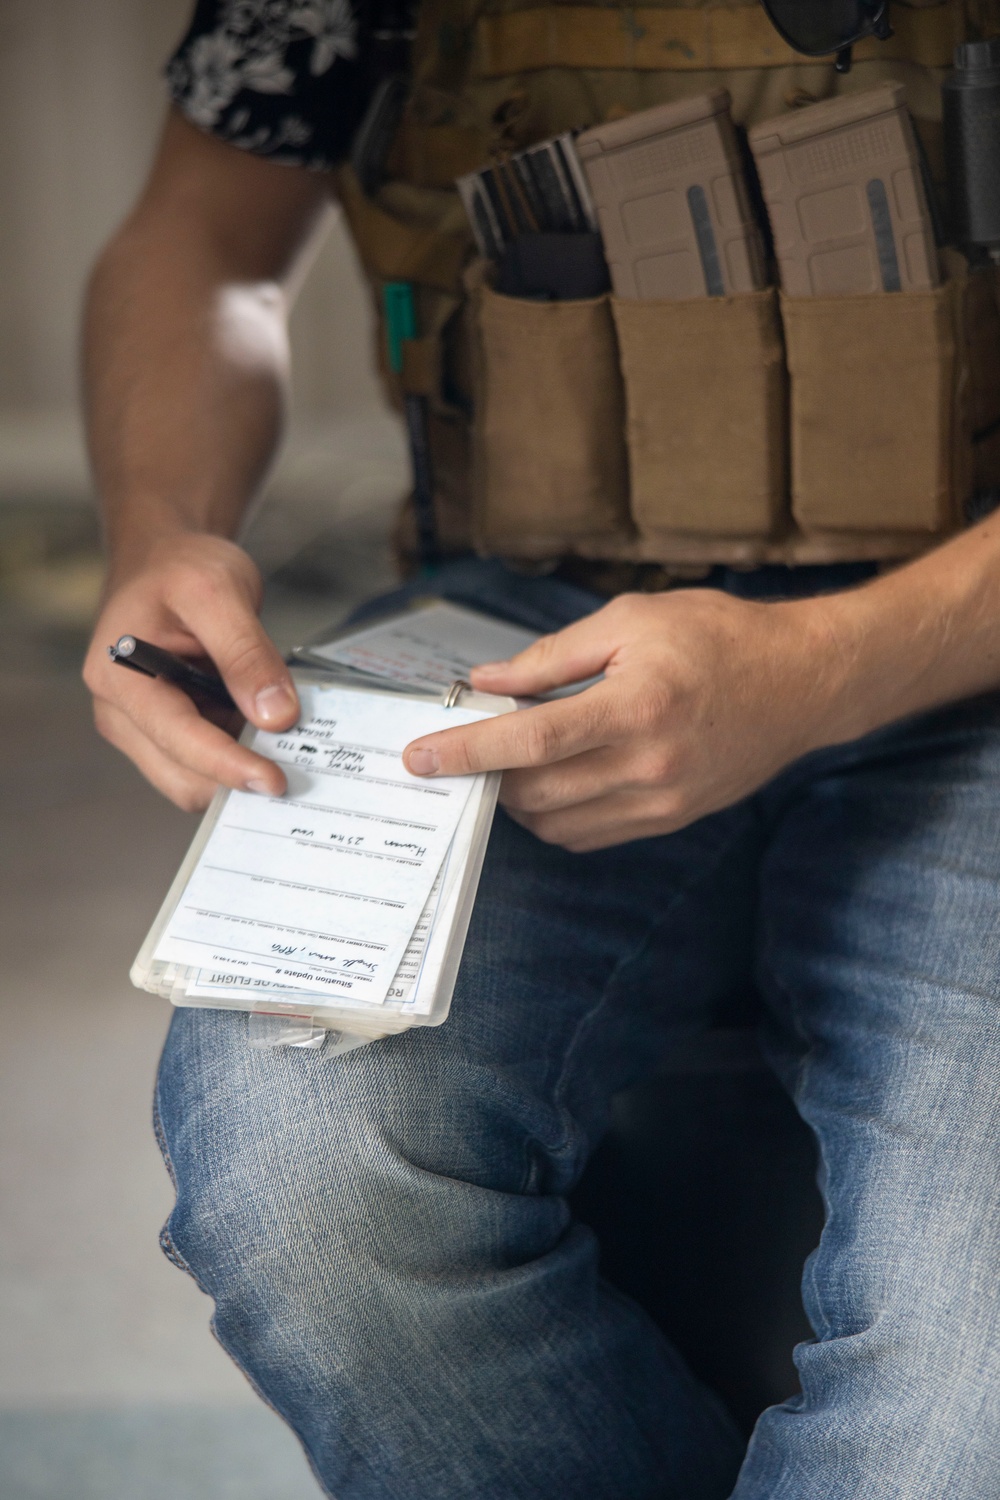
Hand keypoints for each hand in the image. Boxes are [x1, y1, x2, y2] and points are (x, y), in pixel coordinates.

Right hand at [83, 533, 298, 810]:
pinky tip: (266, 735)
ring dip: (238, 770)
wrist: (163, 557)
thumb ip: (247, 654)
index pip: (179, 740)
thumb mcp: (219, 592)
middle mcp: (121, 712)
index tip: (275, 782)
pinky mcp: (164, 730)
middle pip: (183, 778)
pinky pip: (204, 763)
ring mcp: (140, 726)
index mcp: (121, 678)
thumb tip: (276, 717)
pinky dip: (237, 756)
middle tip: (296, 764)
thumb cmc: (180, 567)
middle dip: (236, 777)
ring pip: (194, 780)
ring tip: (285, 745)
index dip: (229, 766)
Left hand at [402, 590, 845, 851]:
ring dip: (518, 799)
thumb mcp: (633, 620)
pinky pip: (591, 835)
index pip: (532, 741)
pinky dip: (555, 815)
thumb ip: (554, 657)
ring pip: (557, 823)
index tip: (418, 757)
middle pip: (536, 791)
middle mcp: (649, 763)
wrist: (805, 682)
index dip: (468, 751)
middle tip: (462, 749)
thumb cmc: (720, 637)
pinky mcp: (671, 818)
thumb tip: (488, 684)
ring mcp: (662, 800)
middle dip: (485, 776)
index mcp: (636, 705)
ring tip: (508, 762)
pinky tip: (551, 782)